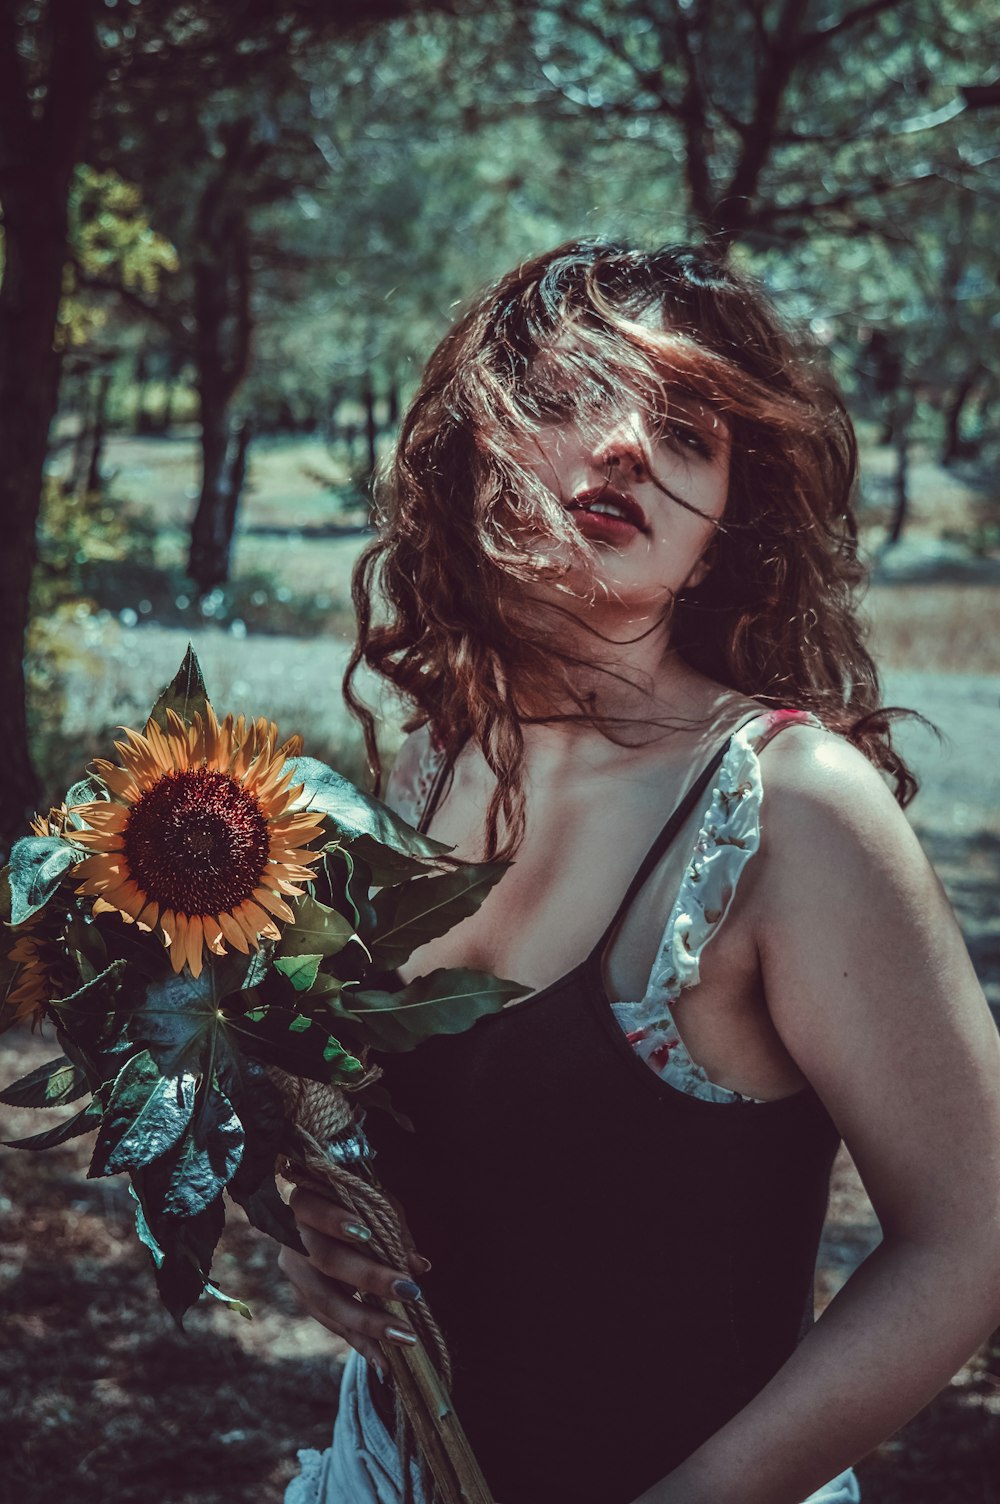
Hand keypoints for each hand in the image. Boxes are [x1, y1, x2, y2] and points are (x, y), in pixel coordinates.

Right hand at [278, 1185, 429, 1370]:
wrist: (316, 1218)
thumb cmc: (352, 1203)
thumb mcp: (373, 1204)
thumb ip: (392, 1231)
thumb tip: (418, 1266)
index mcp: (303, 1204)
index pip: (314, 1210)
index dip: (334, 1221)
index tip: (365, 1233)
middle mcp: (291, 1239)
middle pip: (327, 1261)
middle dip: (370, 1278)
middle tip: (410, 1293)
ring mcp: (293, 1272)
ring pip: (326, 1301)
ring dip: (368, 1322)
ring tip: (403, 1338)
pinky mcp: (301, 1298)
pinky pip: (330, 1323)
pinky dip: (359, 1341)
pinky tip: (383, 1360)